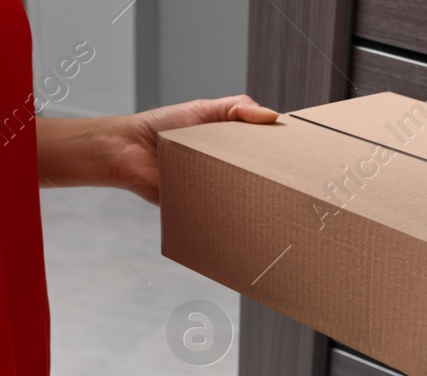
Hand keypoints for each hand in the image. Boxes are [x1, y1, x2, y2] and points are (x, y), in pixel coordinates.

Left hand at [37, 96, 278, 202]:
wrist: (128, 151)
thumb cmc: (161, 126)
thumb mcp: (202, 109)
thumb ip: (236, 108)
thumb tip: (272, 116)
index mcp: (227, 145)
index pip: (259, 151)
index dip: (278, 154)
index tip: (298, 157)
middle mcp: (222, 169)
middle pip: (254, 178)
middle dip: (272, 183)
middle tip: (292, 185)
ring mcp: (212, 190)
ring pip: (239, 199)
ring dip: (254, 202)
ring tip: (273, 204)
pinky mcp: (198, 208)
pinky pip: (217, 215)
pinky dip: (228, 217)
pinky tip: (245, 217)